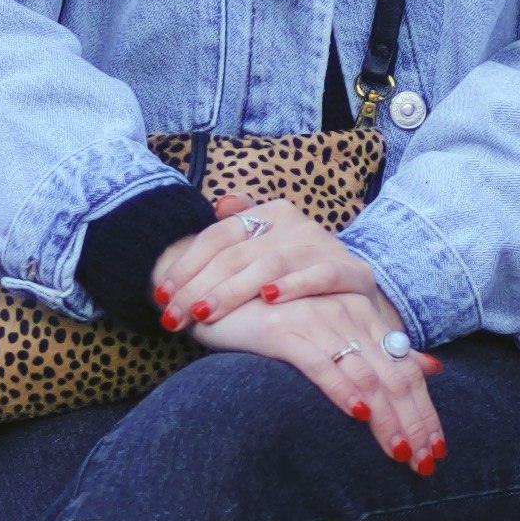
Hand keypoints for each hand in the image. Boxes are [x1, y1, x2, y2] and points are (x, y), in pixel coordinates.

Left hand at [157, 196, 392, 328]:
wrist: (357, 298)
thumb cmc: (299, 279)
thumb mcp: (267, 250)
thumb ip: (240, 228)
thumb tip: (222, 204)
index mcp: (271, 214)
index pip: (219, 236)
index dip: (187, 265)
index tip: (162, 295)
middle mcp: (296, 224)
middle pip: (237, 254)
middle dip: (199, 287)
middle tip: (174, 315)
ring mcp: (324, 247)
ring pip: (270, 265)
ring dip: (234, 290)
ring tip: (205, 311)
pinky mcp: (352, 272)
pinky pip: (320, 276)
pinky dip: (294, 286)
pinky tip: (268, 298)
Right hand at [195, 284, 444, 468]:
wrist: (224, 292)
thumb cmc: (282, 319)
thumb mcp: (336, 332)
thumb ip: (381, 351)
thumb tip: (432, 369)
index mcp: (366, 317)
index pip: (407, 372)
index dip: (425, 413)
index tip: (436, 451)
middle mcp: (351, 315)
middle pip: (395, 378)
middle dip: (413, 424)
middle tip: (424, 463)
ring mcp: (320, 320)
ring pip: (366, 377)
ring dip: (386, 419)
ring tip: (400, 452)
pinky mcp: (286, 329)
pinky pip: (322, 364)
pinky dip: (342, 390)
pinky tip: (358, 415)